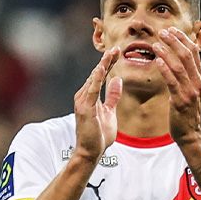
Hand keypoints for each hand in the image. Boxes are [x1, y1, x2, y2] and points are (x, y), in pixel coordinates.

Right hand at [73, 47, 120, 163]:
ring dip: (102, 65)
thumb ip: (112, 96)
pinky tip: (102, 69)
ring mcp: (83, 101)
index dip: (108, 63)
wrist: (91, 152)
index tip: (117, 52)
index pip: (100, 75)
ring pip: (94, 79)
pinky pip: (92, 90)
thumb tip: (117, 80)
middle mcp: (84, 96)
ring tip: (111, 53)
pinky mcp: (85, 108)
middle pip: (97, 74)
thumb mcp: (110, 112)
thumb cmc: (99, 135)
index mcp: (90, 96)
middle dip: (107, 60)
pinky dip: (96, 79)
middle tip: (116, 48)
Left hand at [153, 28, 200, 142]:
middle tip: (162, 31)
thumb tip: (179, 61)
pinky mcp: (180, 101)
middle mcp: (197, 82)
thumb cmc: (187, 113)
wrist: (192, 134)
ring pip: (179, 66)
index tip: (172, 29)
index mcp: (200, 77)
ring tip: (155, 44)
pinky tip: (157, 61)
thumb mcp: (191, 91)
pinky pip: (172, 81)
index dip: (183, 38)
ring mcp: (190, 91)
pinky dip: (165, 69)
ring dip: (167, 52)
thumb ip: (187, 76)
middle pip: (187, 55)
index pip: (193, 51)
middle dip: (174, 41)